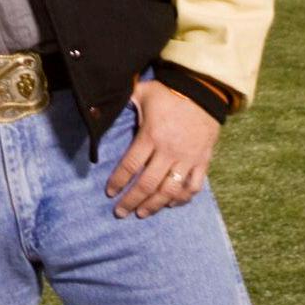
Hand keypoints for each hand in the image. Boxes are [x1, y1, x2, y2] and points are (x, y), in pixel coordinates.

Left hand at [105, 80, 220, 218]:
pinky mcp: (202, 161)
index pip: (130, 165)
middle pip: (147, 184)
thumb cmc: (168, 92)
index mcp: (151, 136)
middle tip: (120, 212)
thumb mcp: (142, 92)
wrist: (203, 90)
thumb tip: (101, 102)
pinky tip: (171, 204)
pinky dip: (182, 198)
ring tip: (142, 213)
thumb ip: (123, 100)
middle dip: (131, 200)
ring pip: (170, 190)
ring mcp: (187, 158)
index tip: (109, 193)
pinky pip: (193, 186)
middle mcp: (168, 151)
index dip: (118, 181)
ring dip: (154, 205)